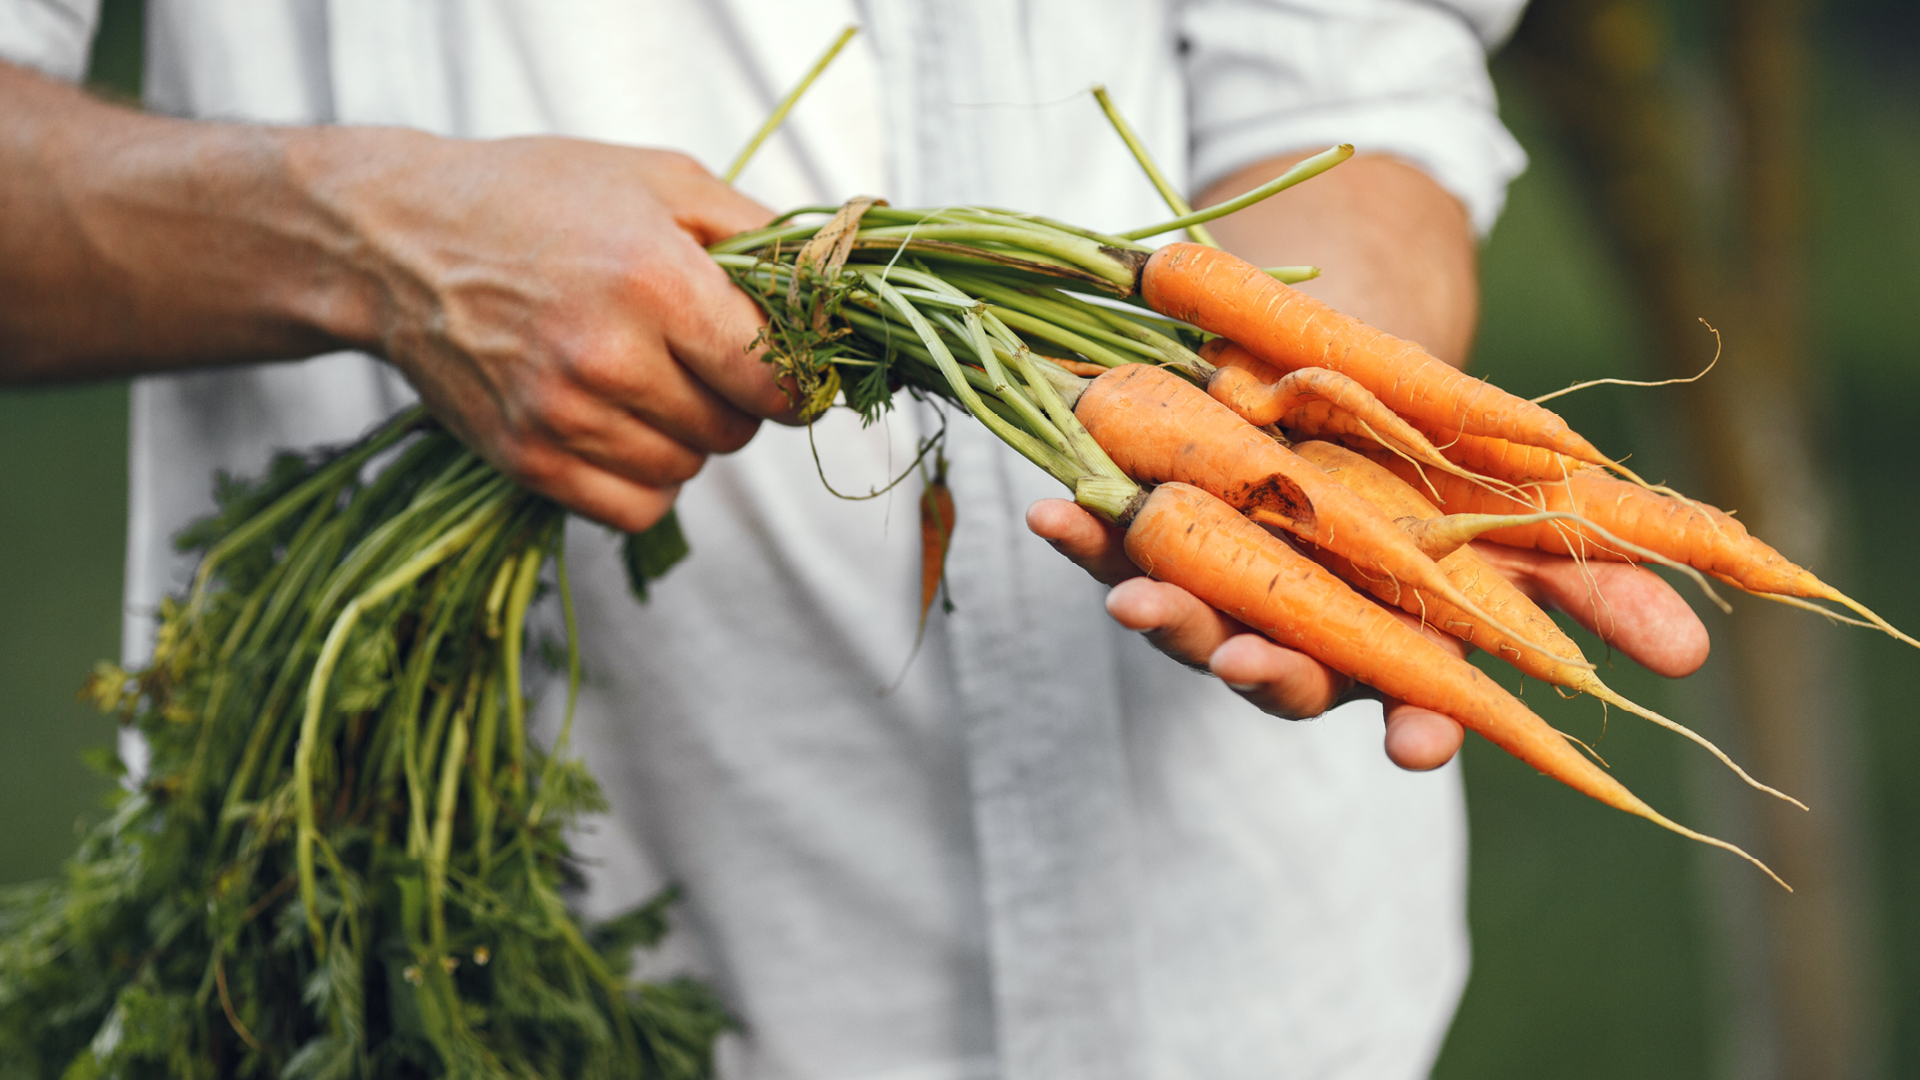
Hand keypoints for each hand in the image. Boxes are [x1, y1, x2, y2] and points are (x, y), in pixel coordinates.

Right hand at [306, 129, 792, 531]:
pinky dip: (647, 478)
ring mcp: (560, 417)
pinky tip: (622, 424)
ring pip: (689, 469)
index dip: (802, 380)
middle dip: (736, 397)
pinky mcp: (527, 461)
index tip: (797, 370)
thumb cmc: (541, 197)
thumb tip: (843, 292)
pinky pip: (637, 509)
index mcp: (652, 280)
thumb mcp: (663, 182)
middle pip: (736, 428)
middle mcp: (606, 356)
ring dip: (687, 435)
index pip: (775, 376)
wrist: (399, 240)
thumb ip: (764, 236)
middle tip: (698, 353)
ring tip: (645, 376)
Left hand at [1026, 499, 1709, 770]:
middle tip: (1241, 663)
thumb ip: (1599, 585)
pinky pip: (1116, 540)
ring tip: (1138, 595)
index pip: (1408, 698)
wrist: (1352, 363)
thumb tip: (1691, 657)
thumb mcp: (1531, 515)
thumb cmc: (1449, 460)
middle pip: (1279, 668)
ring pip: (1192, 615)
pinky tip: (1054, 508)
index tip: (1417, 743)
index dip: (1415, 723)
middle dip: (1262, 671)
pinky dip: (1084, 528)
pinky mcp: (1158, 527)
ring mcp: (1224, 577)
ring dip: (1161, 610)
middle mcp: (1302, 622)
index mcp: (1394, 636)